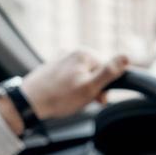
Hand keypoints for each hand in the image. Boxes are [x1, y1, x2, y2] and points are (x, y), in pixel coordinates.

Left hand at [0, 49, 130, 134]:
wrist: (28, 102)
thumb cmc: (59, 98)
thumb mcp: (89, 87)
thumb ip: (109, 72)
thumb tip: (127, 57)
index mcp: (85, 54)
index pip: (107, 70)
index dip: (104, 87)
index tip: (97, 99)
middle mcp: (73, 51)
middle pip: (95, 72)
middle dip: (92, 88)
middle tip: (82, 101)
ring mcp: (61, 58)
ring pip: (82, 75)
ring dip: (81, 89)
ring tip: (69, 99)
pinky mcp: (53, 66)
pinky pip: (70, 77)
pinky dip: (69, 87)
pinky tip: (62, 95)